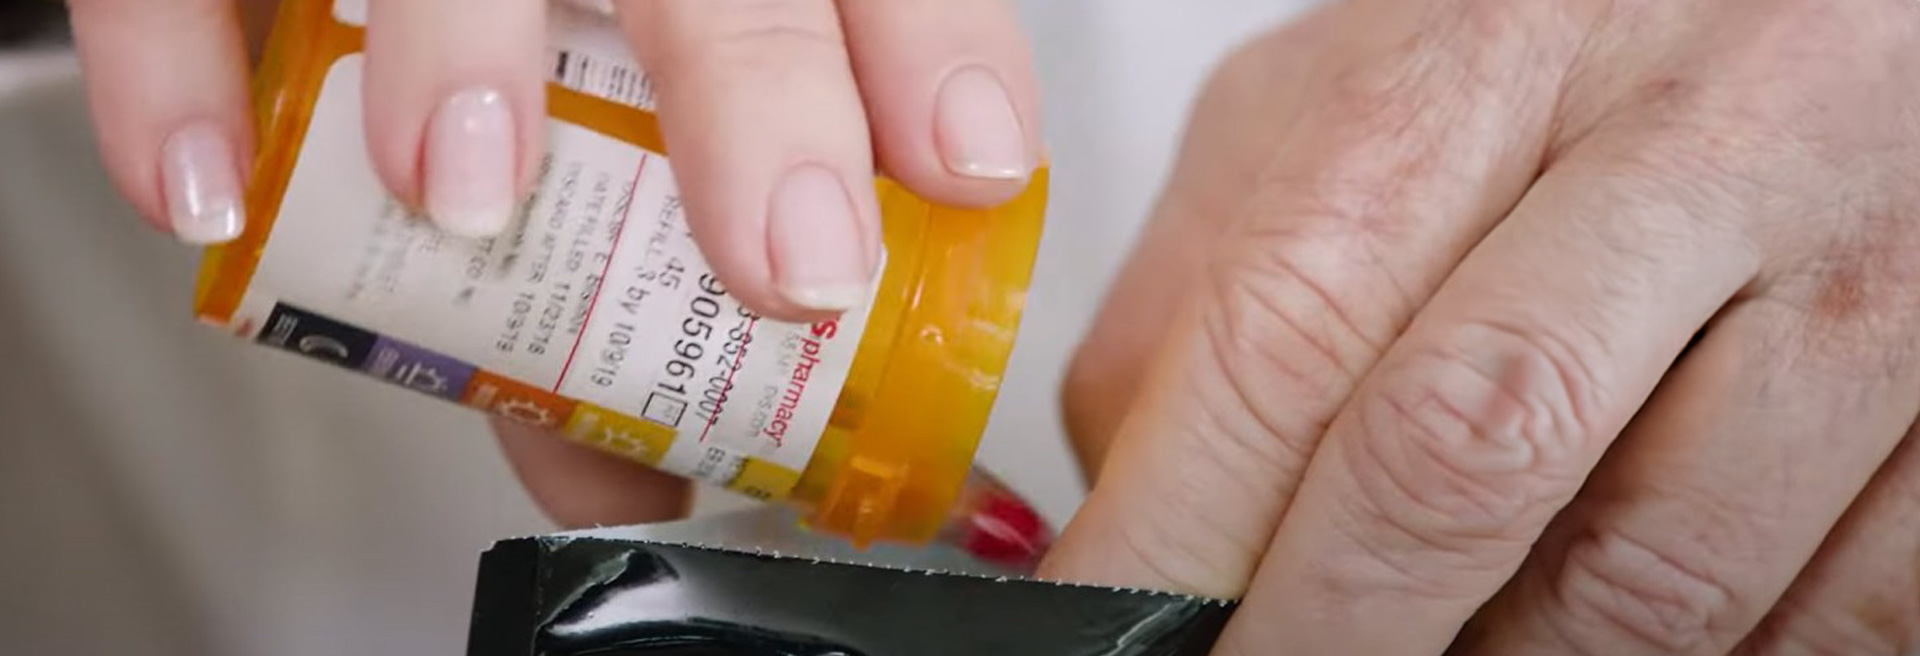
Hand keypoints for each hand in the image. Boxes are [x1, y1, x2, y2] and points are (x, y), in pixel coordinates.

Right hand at [66, 0, 1039, 524]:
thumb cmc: (538, 46)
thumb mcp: (618, 117)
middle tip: (787, 261)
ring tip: (467, 194)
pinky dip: (180, 69)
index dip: (929, 45)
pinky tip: (215, 186)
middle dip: (755, 95)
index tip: (968, 166)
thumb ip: (637, 272)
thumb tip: (640, 472)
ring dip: (458, 54)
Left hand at [1046, 1, 1919, 653]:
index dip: (1174, 535)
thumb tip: (1120, 499)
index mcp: (1499, 52)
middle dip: (1331, 634)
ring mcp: (1873, 281)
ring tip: (1439, 641)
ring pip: (1650, 585)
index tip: (1108, 637)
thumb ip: (1220, 270)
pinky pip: (1828, 622)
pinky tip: (1600, 628)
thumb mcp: (1367, 91)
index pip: (1290, 331)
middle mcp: (1708, 143)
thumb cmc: (1600, 46)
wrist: (1858, 12)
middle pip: (1464, 454)